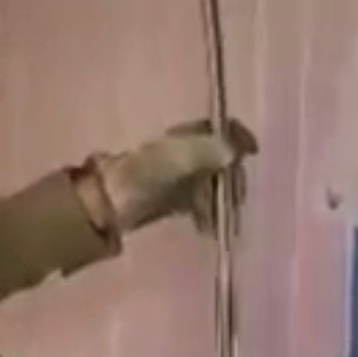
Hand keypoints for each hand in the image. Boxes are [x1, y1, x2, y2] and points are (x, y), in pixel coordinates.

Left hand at [87, 120, 256, 235]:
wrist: (105, 207)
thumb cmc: (140, 178)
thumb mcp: (176, 160)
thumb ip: (206, 151)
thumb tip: (237, 150)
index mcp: (186, 135)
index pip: (222, 129)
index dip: (239, 138)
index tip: (252, 156)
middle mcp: (186, 151)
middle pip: (223, 159)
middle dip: (233, 178)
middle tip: (235, 202)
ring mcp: (179, 175)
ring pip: (214, 182)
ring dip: (222, 200)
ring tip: (221, 222)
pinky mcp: (174, 198)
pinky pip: (202, 201)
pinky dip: (209, 212)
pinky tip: (206, 228)